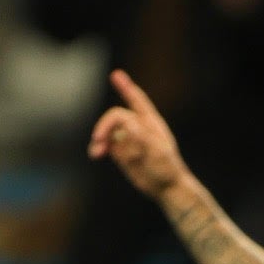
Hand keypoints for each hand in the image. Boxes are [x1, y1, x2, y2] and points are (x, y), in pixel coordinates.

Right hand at [88, 69, 190, 198]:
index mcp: (150, 122)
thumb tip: (127, 122)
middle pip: (116, 116)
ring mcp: (128, 139)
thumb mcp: (158, 152)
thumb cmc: (168, 168)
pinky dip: (98, 147)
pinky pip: (105, 145)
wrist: (166, 188)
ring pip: (107, 131)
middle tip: (98, 137)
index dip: (126, 87)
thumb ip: (142, 137)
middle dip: (105, 125)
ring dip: (100, 138)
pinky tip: (96, 153)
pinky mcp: (120, 152)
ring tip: (96, 152)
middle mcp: (137, 127)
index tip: (115, 75)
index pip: (137, 100)